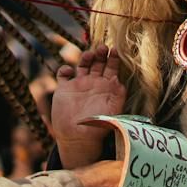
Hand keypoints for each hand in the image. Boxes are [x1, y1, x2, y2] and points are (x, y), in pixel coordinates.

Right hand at [52, 45, 125, 166]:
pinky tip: (69, 72)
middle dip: (101, 53)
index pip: (112, 67)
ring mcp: (79, 85)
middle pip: (98, 62)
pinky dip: (65, 69)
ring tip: (89, 56)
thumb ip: (119, 96)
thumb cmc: (99, 127)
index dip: (114, 58)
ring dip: (86, 57)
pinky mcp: (64, 89)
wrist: (79, 138)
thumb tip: (122, 84)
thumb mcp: (114, 111)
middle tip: (102, 48)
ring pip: (83, 64)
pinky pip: (63, 74)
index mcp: (107, 87)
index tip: (115, 50)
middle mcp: (94, 83)